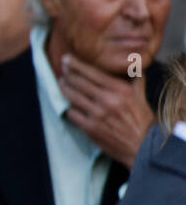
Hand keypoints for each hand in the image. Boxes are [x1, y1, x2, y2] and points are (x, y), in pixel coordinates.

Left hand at [59, 53, 154, 168]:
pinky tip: (69, 105)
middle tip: (61, 67)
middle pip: (79, 82)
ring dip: (64, 88)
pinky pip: (72, 113)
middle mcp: (107, 99)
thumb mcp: (141, 96)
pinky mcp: (90, 128)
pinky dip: (69, 108)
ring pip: (73, 96)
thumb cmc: (142, 120)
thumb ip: (134, 79)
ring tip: (61, 82)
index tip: (67, 59)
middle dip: (67, 73)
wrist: (143, 146)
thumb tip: (130, 64)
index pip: (93, 72)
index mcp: (120, 89)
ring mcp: (97, 114)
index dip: (76, 65)